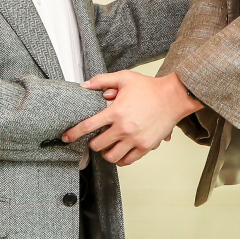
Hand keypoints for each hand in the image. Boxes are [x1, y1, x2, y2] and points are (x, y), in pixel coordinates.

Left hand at [63, 71, 202, 165]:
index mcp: (115, 112)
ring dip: (105, 153)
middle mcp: (124, 128)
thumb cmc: (150, 87)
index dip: (73, 133)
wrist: (173, 97)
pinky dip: (120, 159)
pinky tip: (120, 152)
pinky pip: (127, 160)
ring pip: (111, 156)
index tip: (66, 137)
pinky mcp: (145, 146)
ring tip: (107, 147)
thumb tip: (84, 86)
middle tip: (95, 139)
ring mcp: (135, 139)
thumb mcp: (124, 78)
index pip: (87, 126)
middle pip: (97, 145)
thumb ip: (102, 81)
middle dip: (92, 143)